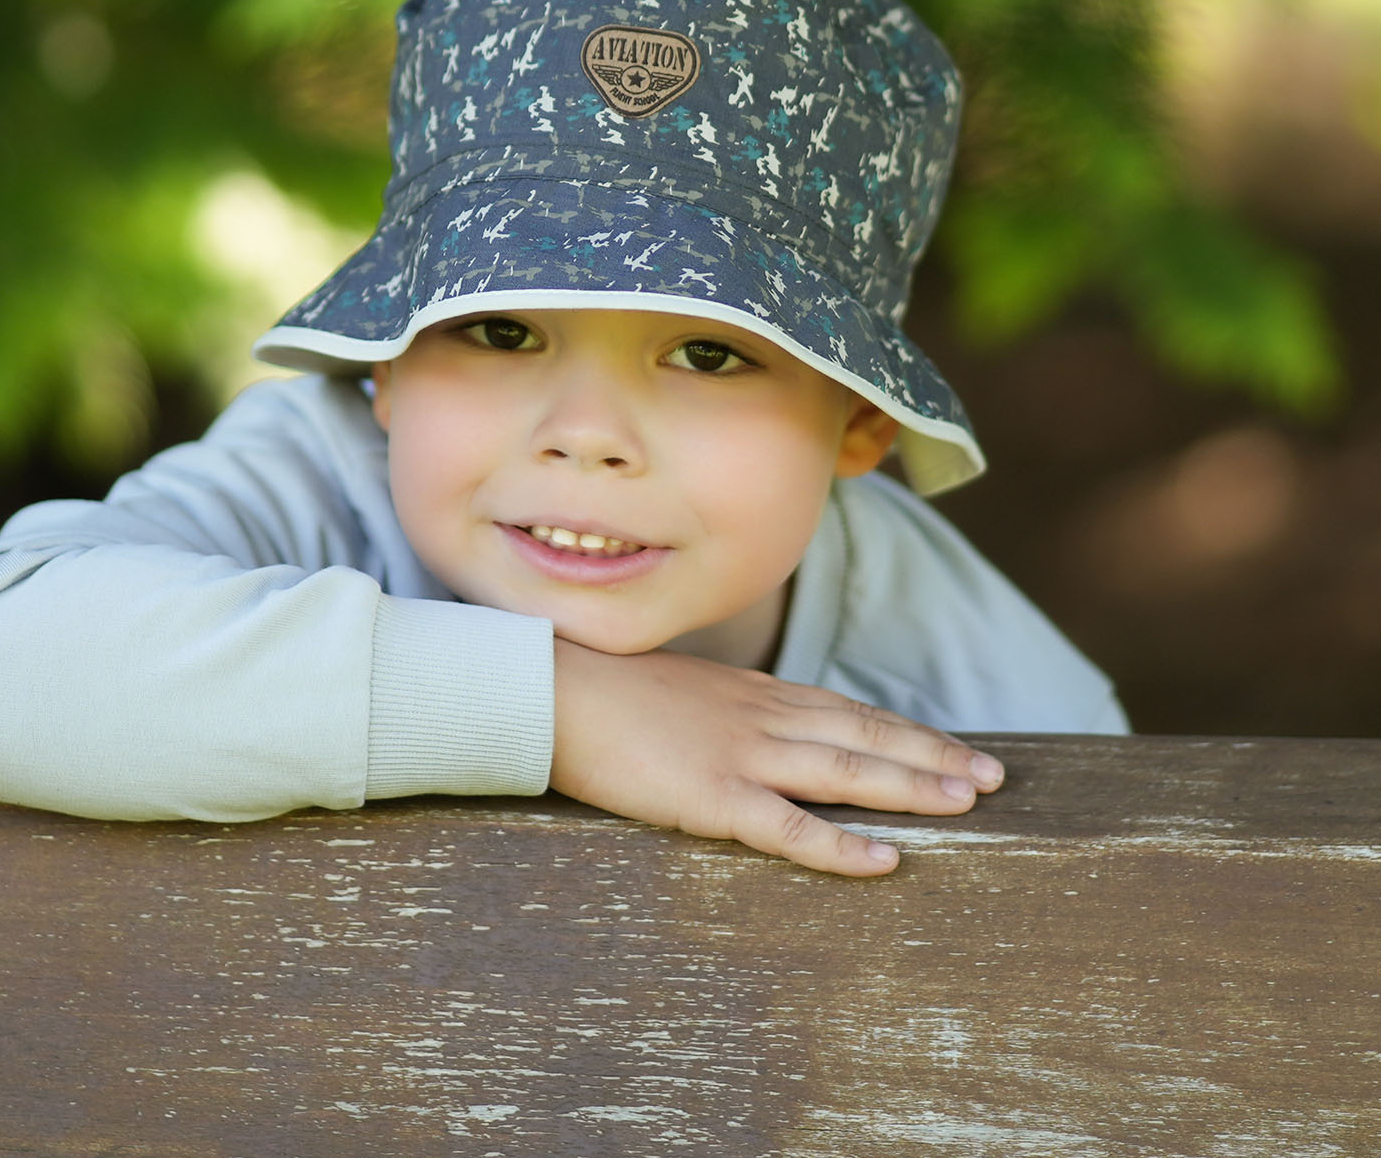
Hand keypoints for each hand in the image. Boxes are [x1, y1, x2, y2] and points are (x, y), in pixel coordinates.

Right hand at [550, 638, 1004, 875]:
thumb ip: (726, 708)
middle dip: (932, 756)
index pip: (847, 709)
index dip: (904, 730)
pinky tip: (883, 859)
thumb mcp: (683, 690)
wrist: (555, 689)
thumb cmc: (606, 690)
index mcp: (753, 693)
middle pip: (864, 734)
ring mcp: (741, 754)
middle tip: (994, 776)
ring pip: (846, 769)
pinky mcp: (712, 795)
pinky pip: (789, 826)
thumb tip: (753, 726)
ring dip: (912, 786)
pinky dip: (841, 845)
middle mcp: (761, 717)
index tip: (954, 746)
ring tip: (969, 802)